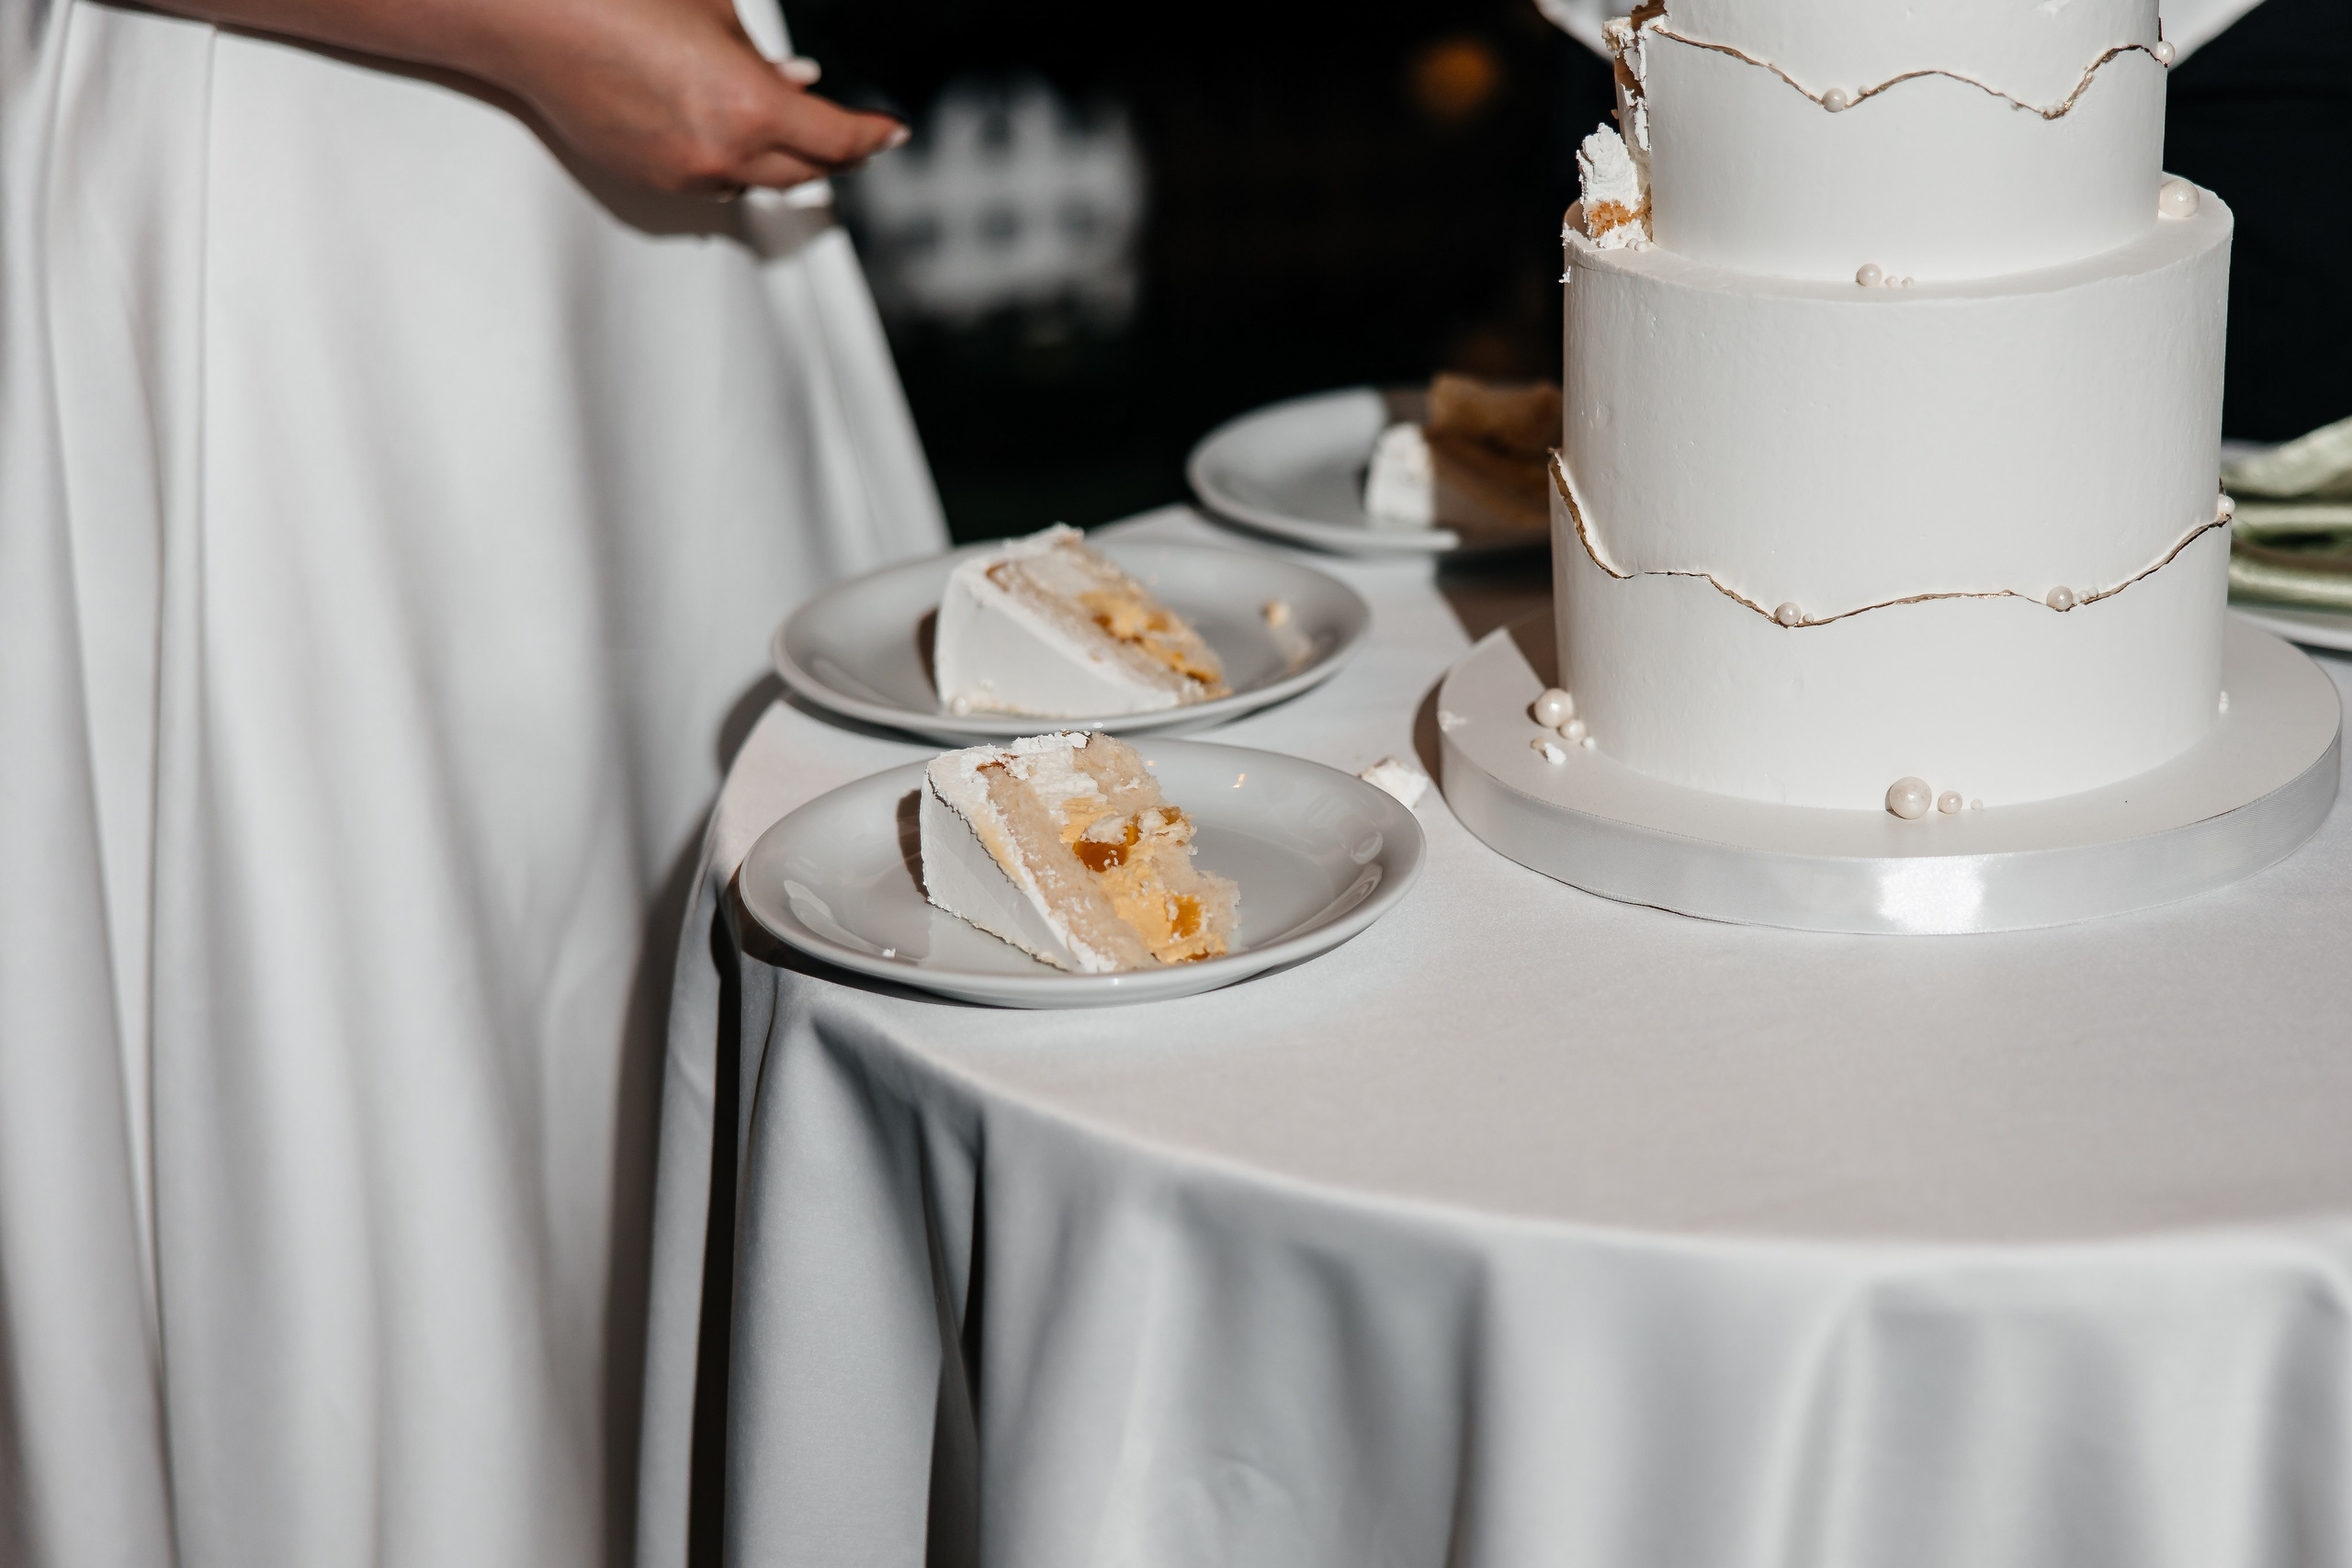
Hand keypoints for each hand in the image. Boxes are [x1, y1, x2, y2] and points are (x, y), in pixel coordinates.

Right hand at [146, 0, 906, 195]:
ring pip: (752, 179)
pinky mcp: (644, 179)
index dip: (873, 137)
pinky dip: (724, 156)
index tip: (892, 133)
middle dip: (833, 152)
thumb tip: (796, 83)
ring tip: (773, 115)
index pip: (839, 141)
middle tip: (853, 137)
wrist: (529, 17)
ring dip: (773, 154)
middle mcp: (722, 155)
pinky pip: (705, 178)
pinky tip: (716, 121)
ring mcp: (680, 175)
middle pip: (805, 171)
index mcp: (753, 109)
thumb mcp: (716, 12)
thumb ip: (765, 58)